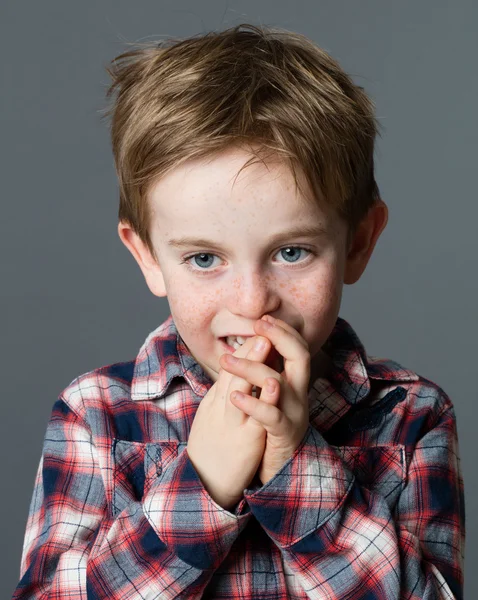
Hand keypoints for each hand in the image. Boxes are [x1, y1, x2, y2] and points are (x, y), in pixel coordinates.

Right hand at [187, 334, 271, 509]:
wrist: (201, 486)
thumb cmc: (210, 450)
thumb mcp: (213, 417)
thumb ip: (224, 397)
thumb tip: (236, 378)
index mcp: (215, 402)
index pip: (230, 368)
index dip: (245, 347)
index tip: (259, 329)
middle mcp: (220, 407)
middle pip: (232, 370)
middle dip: (248, 346)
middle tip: (261, 324)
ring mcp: (231, 423)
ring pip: (239, 387)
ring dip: (253, 362)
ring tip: (264, 341)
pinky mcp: (244, 441)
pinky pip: (256, 417)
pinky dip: (264, 399)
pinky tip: (276, 385)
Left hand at [219, 315, 310, 485]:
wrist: (276, 468)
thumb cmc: (267, 428)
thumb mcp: (268, 397)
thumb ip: (265, 372)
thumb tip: (254, 345)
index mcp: (294, 383)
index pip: (296, 346)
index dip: (282, 330)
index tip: (262, 319)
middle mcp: (299, 394)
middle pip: (300, 356)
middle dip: (279, 337)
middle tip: (258, 326)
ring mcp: (294, 414)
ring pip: (279, 383)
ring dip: (252, 368)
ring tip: (226, 361)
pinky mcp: (284, 434)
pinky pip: (271, 416)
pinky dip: (253, 404)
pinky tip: (234, 398)